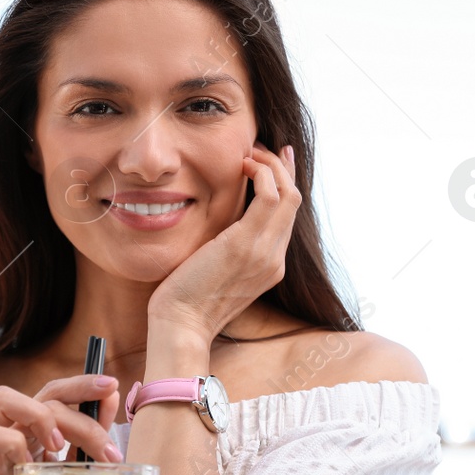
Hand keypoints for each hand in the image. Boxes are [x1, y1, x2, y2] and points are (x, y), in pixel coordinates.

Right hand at [0, 375, 121, 474]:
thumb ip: (86, 444)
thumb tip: (113, 404)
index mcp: (32, 434)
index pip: (54, 393)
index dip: (82, 385)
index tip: (112, 387)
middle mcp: (8, 432)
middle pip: (38, 393)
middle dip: (77, 411)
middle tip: (104, 448)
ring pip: (2, 398)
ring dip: (39, 416)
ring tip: (59, 447)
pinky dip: (12, 443)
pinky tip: (29, 467)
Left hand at [146, 142, 299, 340]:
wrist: (181, 325)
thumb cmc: (185, 300)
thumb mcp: (214, 270)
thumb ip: (226, 248)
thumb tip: (218, 225)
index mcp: (269, 266)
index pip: (287, 215)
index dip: (282, 183)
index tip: (270, 161)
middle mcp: (274, 259)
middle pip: (294, 200)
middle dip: (279, 168)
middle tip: (257, 148)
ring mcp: (264, 253)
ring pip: (287, 194)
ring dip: (270, 166)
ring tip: (248, 154)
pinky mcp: (245, 244)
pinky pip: (269, 196)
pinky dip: (260, 173)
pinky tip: (241, 165)